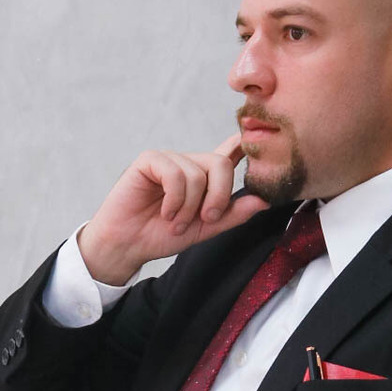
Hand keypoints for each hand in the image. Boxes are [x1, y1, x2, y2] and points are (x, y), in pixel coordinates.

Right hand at [77, 133, 269, 283]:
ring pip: (197, 173)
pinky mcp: (149, 160)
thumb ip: (233, 214)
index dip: (244, 146)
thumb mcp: (205, 229)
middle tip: (206, 219)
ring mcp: (169, 159)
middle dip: (219, 196)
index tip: (258, 145)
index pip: (229, 153)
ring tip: (176, 222)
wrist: (127, 245)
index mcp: (204, 177)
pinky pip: (175, 174)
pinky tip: (166, 212)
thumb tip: (264, 201)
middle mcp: (189, 164)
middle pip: (221, 164)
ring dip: (189, 207)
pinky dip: (174, 199)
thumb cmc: (161, 235)